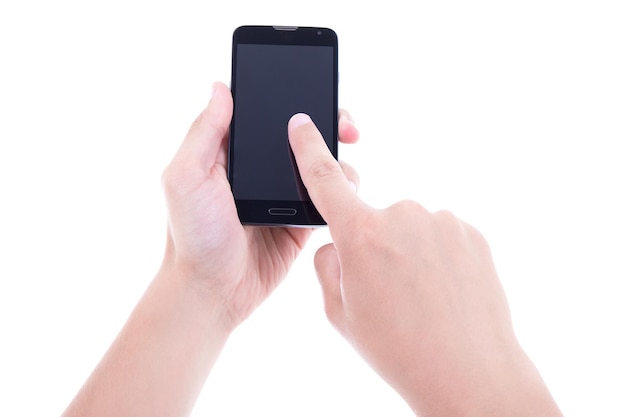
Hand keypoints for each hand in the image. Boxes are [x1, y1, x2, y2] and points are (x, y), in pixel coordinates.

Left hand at [160, 83, 358, 330]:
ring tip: (343, 168)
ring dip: (337, 159)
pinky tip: (344, 194)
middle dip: (327, 124)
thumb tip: (221, 87)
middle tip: (347, 127)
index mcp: (231, 152)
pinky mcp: (300, 221)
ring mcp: (282, 194)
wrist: (212, 294)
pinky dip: (340, 192)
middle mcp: (259, 169)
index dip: (290, 97)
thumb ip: (205, 132)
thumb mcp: (186, 177)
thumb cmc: (191, 236)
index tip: (314, 91)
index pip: (264, 112)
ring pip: (319, 164)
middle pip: (300, 134)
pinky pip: (327, 198)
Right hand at [288, 113, 561, 416]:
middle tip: (391, 291)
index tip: (302, 124)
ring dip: (411, 253)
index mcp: (360, 236)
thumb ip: (328, 266)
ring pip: (412, 229)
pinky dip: (440, 258)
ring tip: (422, 297)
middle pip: (375, 220)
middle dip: (376, 246)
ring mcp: (441, 222)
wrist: (468, 372)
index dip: (309, 149)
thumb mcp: (340, 313)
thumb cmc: (398, 348)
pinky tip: (445, 291)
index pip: (326, 181)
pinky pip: (443, 236)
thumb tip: (336, 244)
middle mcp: (401, 217)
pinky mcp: (471, 232)